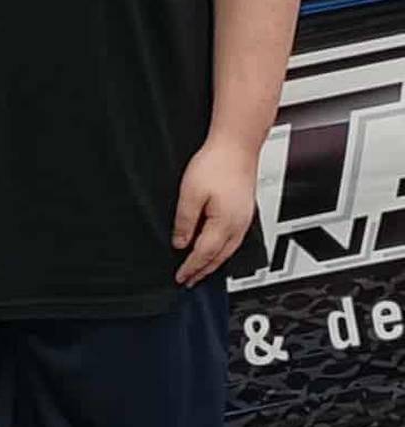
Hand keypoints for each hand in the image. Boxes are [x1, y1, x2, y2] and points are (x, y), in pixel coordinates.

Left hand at [171, 137, 258, 286]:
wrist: (237, 146)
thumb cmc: (216, 164)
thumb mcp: (190, 194)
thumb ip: (185, 221)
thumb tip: (180, 242)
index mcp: (224, 224)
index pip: (204, 254)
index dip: (191, 268)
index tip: (181, 278)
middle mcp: (238, 225)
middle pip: (219, 257)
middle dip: (203, 271)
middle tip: (190, 281)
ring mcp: (244, 219)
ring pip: (228, 251)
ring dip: (214, 263)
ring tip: (201, 270)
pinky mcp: (245, 211)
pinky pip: (234, 240)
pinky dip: (223, 250)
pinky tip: (216, 248)